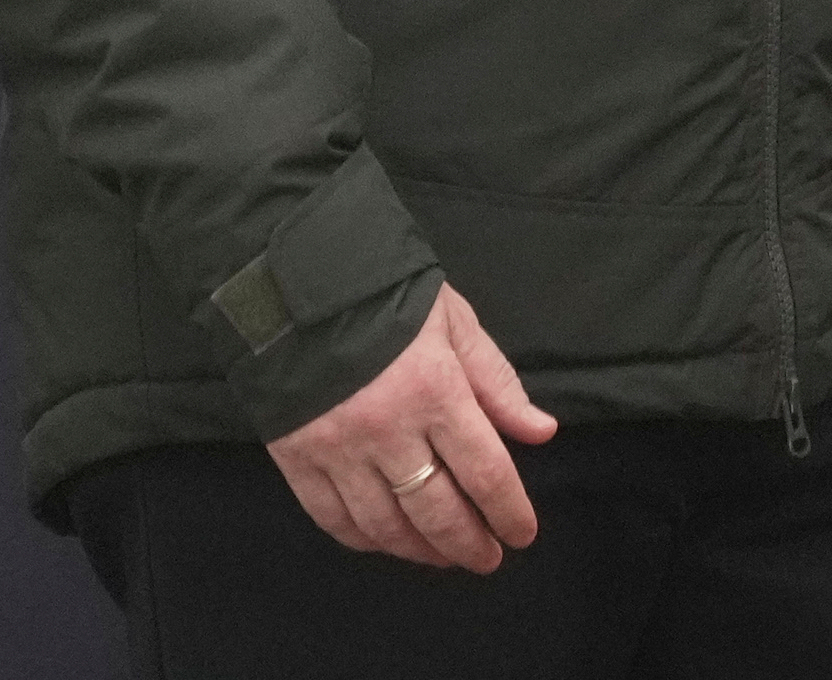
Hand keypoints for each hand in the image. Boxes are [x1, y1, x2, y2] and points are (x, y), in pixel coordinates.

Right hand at [264, 284, 556, 572]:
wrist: (291, 275)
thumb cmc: (383, 292)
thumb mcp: (452, 321)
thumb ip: (495, 381)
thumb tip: (540, 432)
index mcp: (434, 390)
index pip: (486, 474)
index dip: (510, 513)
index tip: (521, 533)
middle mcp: (387, 429)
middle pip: (438, 513)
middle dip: (470, 545)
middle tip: (487, 557)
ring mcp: (337, 448)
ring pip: (386, 526)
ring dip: (421, 550)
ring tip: (442, 554)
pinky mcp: (295, 455)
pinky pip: (333, 518)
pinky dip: (364, 540)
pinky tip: (386, 539)